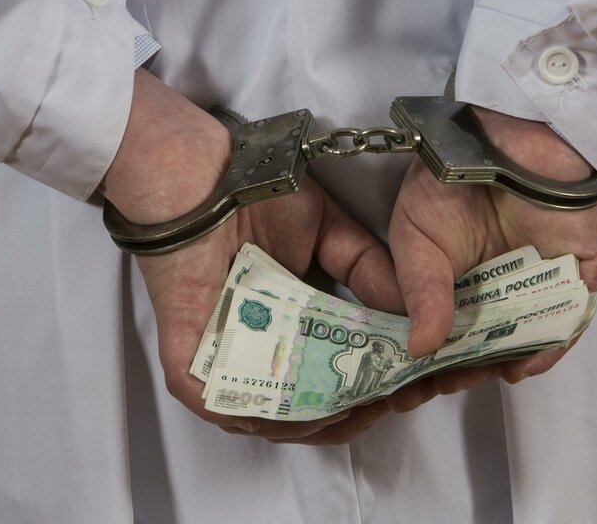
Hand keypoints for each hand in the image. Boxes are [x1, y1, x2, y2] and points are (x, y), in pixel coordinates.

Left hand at [101, 70, 404, 443]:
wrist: (202, 175)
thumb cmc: (259, 194)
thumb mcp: (333, 232)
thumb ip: (369, 270)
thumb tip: (413, 315)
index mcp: (285, 322)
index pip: (322, 373)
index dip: (361, 388)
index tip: (397, 387)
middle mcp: (251, 344)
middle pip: (295, 406)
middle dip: (340, 415)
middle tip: (377, 405)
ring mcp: (217, 352)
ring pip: (258, 414)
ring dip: (304, 421)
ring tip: (343, 409)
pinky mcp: (184, 353)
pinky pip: (212, 401)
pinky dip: (249, 411)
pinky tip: (289, 406)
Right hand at [382, 106, 596, 410]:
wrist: (506, 137)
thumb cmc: (449, 181)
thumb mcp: (415, 240)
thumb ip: (421, 294)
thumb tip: (418, 350)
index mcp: (459, 280)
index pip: (449, 332)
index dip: (436, 360)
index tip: (419, 382)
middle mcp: (501, 286)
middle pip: (489, 341)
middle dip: (470, 367)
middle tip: (451, 382)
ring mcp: (542, 282)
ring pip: (529, 336)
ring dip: (507, 360)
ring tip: (484, 375)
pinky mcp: (581, 274)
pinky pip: (571, 319)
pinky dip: (550, 344)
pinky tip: (525, 360)